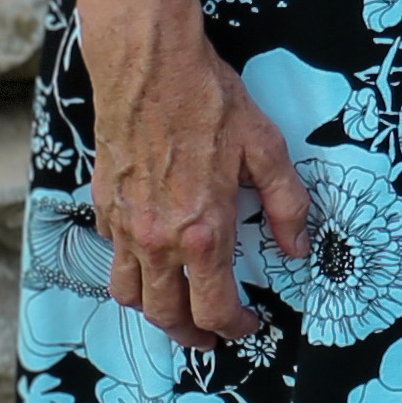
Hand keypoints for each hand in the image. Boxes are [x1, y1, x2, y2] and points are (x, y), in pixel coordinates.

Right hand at [86, 0, 308, 347]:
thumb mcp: (267, 149)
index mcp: (202, 231)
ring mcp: (124, 225)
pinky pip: (114, 255)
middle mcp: (157, 239)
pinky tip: (154, 256)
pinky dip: (133, 268)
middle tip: (210, 335)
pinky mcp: (104, 205)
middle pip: (166, 314)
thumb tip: (297, 248)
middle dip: (191, 334)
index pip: (214, 307)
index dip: (234, 326)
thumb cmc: (210, 101)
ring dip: (155, 310)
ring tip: (177, 307)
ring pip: (130, 294)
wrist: (149, 67)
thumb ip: (286, 205)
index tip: (248, 325)